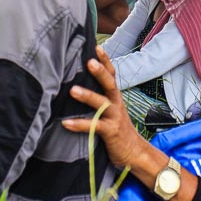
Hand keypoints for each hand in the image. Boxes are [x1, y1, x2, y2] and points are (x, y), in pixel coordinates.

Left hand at [62, 46, 149, 168]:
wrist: (134, 153)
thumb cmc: (117, 130)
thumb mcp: (110, 111)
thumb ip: (99, 99)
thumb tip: (77, 85)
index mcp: (115, 97)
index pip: (112, 75)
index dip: (105, 61)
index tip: (96, 46)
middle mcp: (116, 104)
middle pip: (110, 84)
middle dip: (100, 72)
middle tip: (89, 61)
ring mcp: (114, 117)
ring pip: (102, 104)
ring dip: (87, 96)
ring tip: (73, 90)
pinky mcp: (110, 132)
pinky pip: (94, 126)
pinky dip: (80, 124)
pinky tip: (66, 123)